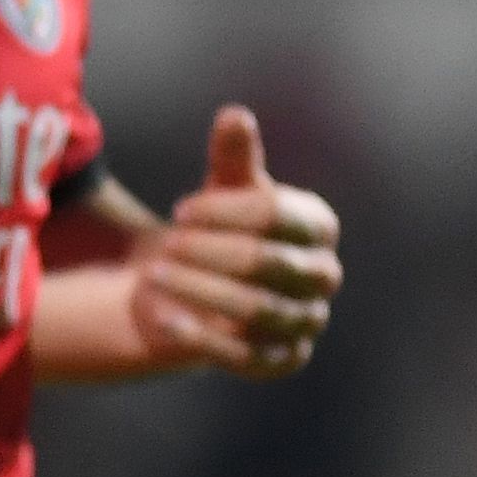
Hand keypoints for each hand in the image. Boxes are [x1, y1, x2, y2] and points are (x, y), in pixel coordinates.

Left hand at [127, 106, 341, 378]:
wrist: (208, 286)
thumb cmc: (222, 225)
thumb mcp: (223, 188)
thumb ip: (232, 155)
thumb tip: (234, 115)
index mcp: (318, 225)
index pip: (279, 216)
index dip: (226, 212)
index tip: (179, 209)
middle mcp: (323, 275)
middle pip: (271, 263)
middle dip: (212, 252)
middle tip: (166, 243)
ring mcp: (306, 321)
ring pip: (258, 310)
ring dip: (201, 292)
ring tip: (153, 276)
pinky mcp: (283, 360)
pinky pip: (246, 355)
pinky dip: (201, 339)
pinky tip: (162, 319)